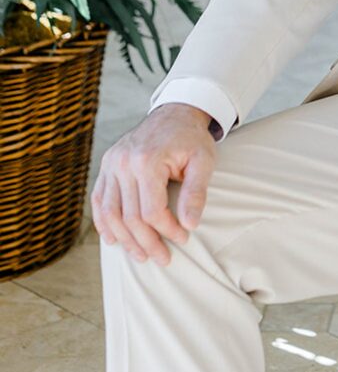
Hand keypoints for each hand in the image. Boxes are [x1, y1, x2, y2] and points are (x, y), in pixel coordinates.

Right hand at [91, 104, 217, 265]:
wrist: (174, 113)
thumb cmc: (191, 139)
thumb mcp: (203, 161)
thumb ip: (196, 192)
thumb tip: (189, 225)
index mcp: (147, 160)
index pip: (152, 211)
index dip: (167, 230)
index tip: (183, 238)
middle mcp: (123, 162)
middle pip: (129, 217)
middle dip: (147, 243)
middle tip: (163, 258)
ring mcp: (111, 163)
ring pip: (110, 213)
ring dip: (124, 239)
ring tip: (141, 255)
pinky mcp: (106, 165)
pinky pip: (99, 200)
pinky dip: (104, 223)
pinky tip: (114, 239)